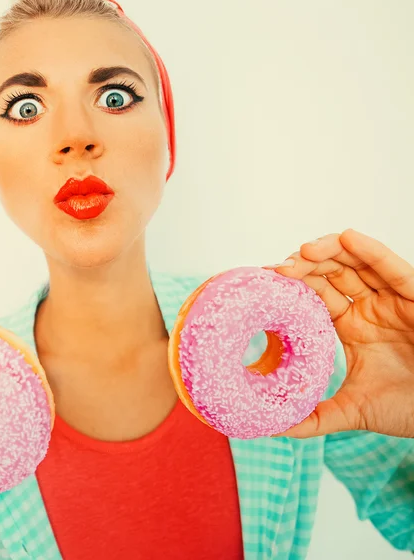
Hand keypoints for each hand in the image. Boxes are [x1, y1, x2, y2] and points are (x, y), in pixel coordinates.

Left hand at [265, 228, 413, 438]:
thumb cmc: (409, 409)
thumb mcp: (352, 412)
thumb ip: (314, 418)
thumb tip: (274, 428)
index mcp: (351, 325)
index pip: (317, 294)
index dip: (294, 284)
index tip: (267, 281)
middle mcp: (369, 307)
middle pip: (332, 271)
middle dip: (305, 264)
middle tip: (280, 268)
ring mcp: (393, 300)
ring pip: (359, 262)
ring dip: (330, 250)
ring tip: (303, 251)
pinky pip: (395, 270)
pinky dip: (372, 252)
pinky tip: (348, 238)